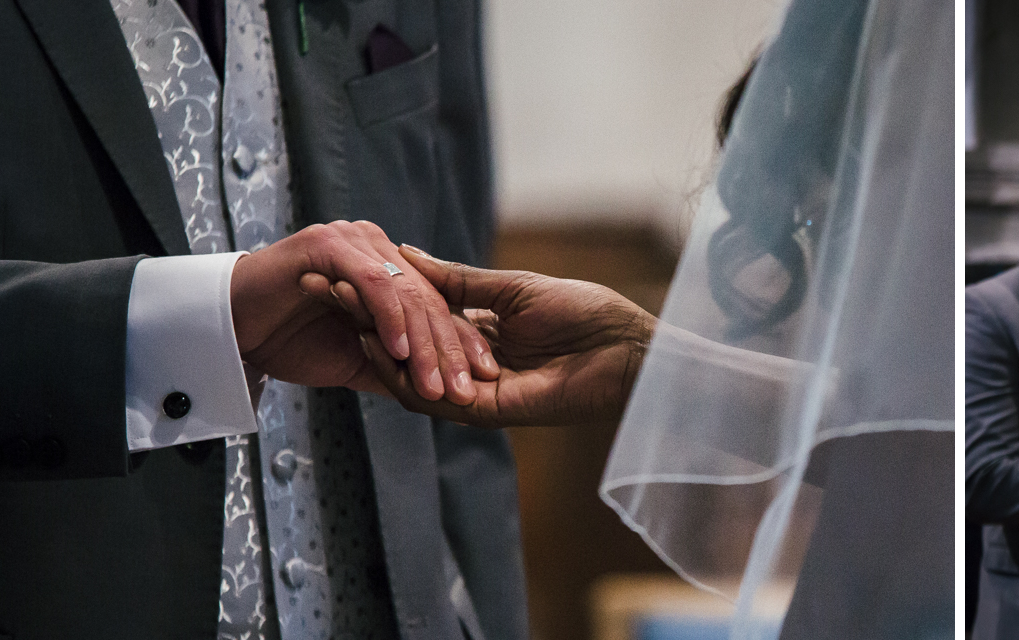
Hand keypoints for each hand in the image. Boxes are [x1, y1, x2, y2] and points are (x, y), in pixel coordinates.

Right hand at [232, 221, 479, 403]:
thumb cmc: (286, 340)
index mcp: (390, 269)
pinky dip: (388, 318)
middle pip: (430, 301)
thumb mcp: (354, 358)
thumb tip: (433, 392)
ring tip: (435, 383)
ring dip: (423, 343)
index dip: (462, 344)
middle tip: (464, 390)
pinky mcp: (329, 245)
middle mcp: (378, 249)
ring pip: (407, 294)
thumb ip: (393, 365)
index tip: (482, 381)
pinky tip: (399, 350)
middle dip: (450, 350)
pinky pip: (372, 283)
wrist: (226, 326)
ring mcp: (355, 242)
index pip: (438, 308)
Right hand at [321, 244, 654, 426]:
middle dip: (362, 319)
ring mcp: (475, 391)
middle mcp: (470, 364)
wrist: (625, 349)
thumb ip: (457, 281)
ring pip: (409, 375)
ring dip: (372, 344)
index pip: (417, 319)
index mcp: (479, 333)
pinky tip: (377, 343)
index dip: (379, 299)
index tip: (338, 270)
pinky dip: (402, 373)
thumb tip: (409, 257)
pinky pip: (433, 397)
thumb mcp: (511, 287)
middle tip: (319, 288)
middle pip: (405, 347)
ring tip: (338, 310)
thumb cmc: (585, 312)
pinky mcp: (486, 411)